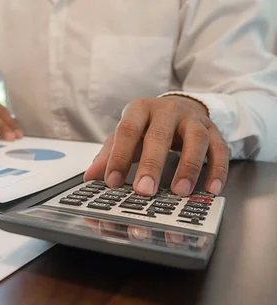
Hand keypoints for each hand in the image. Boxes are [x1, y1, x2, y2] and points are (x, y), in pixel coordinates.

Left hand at [84, 96, 228, 195]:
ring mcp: (193, 119)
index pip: (127, 131)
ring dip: (189, 167)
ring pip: (195, 140)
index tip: (112, 182)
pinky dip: (217, 169)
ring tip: (180, 192)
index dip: (119, 157)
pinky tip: (212, 188)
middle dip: (152, 165)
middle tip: (145, 191)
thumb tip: (90, 177)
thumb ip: (109, 155)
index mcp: (140, 109)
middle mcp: (167, 110)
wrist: (179, 107)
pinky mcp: (214, 130)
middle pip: (160, 135)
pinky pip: (220, 149)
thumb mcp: (126, 136)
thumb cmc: (147, 126)